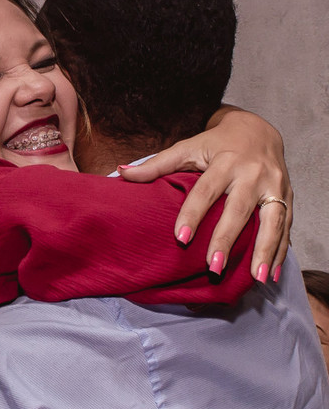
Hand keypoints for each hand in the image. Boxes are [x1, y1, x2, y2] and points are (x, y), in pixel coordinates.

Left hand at [118, 106, 290, 280]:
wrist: (259, 130)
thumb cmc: (215, 143)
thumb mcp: (187, 148)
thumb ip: (156, 164)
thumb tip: (120, 172)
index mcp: (225, 161)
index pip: (206, 191)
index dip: (192, 214)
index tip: (179, 239)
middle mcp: (253, 174)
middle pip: (239, 209)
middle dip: (227, 239)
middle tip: (213, 267)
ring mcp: (275, 186)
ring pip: (272, 221)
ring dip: (265, 251)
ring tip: (255, 279)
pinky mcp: (288, 196)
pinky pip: (286, 226)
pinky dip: (281, 251)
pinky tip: (270, 274)